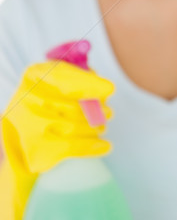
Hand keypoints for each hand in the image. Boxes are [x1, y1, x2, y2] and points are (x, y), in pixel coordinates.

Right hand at [0, 60, 114, 219]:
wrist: (20, 133)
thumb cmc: (47, 99)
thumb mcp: (57, 81)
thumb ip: (77, 76)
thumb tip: (102, 84)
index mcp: (34, 74)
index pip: (63, 77)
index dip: (88, 84)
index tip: (110, 89)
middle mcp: (28, 99)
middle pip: (70, 105)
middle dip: (94, 110)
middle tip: (108, 113)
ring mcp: (30, 125)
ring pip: (72, 126)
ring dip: (94, 127)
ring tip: (101, 126)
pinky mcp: (36, 148)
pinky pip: (70, 147)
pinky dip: (91, 146)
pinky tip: (105, 145)